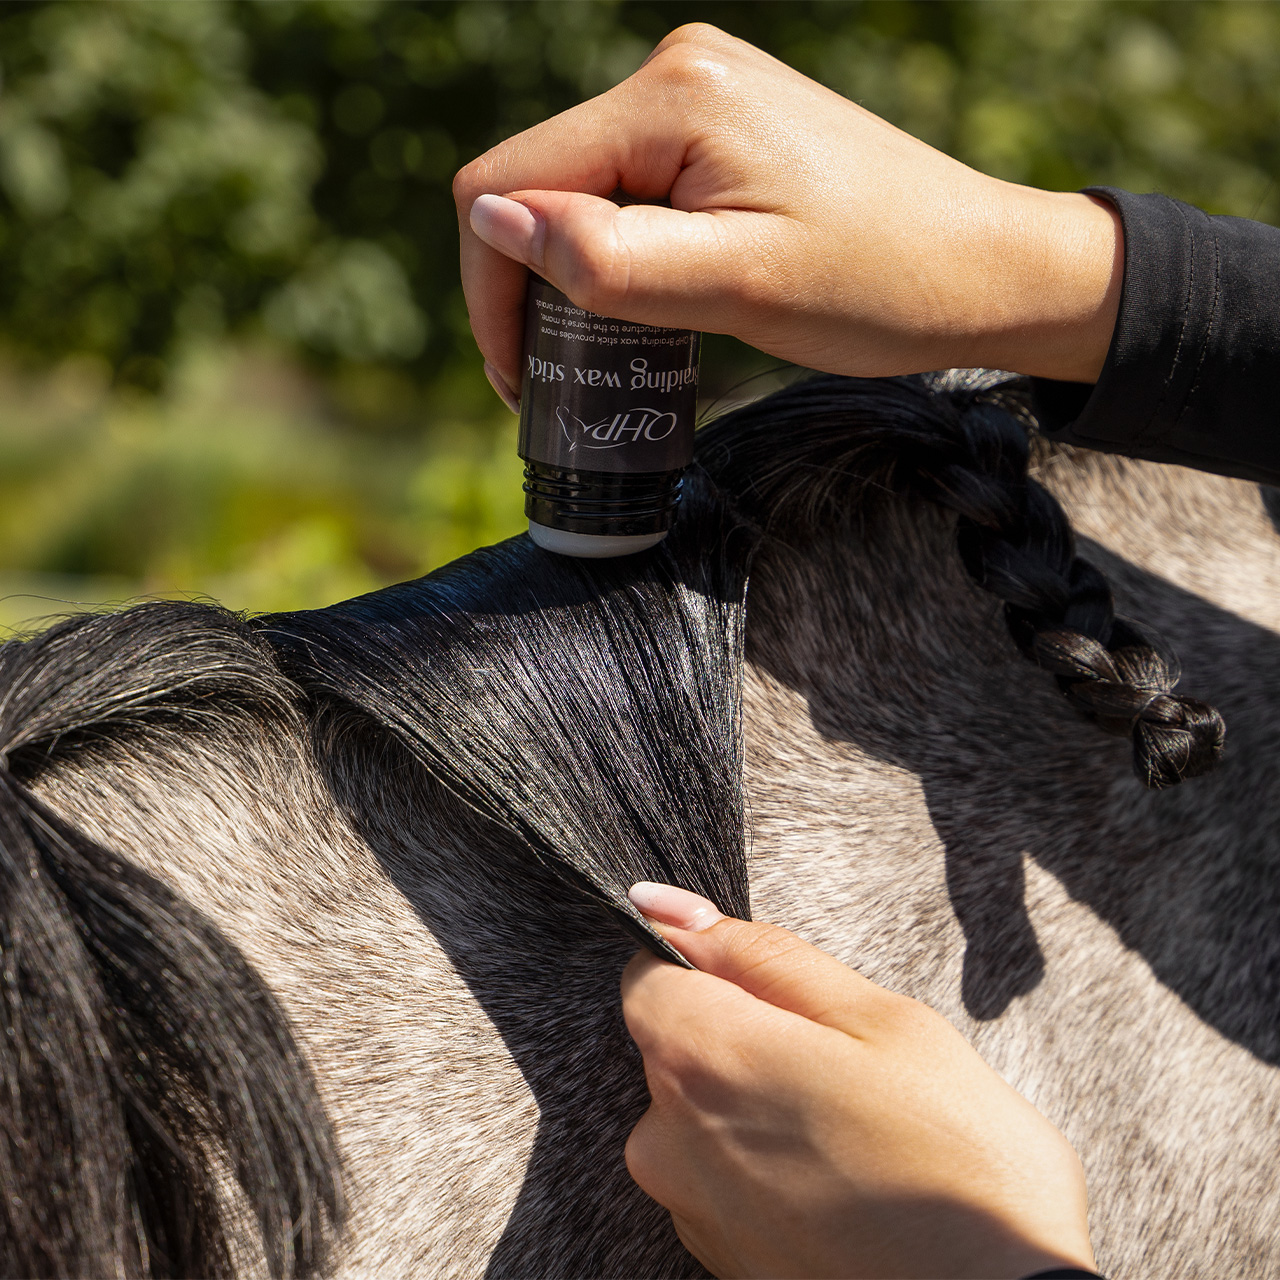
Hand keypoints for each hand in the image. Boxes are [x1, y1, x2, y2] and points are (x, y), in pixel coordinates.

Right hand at [453, 24, 1121, 409]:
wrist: (988, 267)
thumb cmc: (881, 285)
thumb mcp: (737, 287)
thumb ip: (608, 256)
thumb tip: (492, 218)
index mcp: (672, 97)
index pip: (510, 180)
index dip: (492, 287)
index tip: (522, 382)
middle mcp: (675, 72)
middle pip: (541, 181)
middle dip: (533, 287)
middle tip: (564, 382)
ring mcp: (701, 95)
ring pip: (582, 190)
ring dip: (577, 275)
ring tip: (611, 353)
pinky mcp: (721, 128)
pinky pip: (631, 189)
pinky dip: (621, 254)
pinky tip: (650, 307)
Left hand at [621, 883, 1096, 1279]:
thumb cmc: (959, 1166)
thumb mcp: (882, 1021)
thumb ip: (763, 955)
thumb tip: (670, 908)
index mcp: (703, 1058)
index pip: (649, 972)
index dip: (709, 961)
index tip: (772, 985)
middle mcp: (669, 1136)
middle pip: (676, 1041)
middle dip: (744, 1033)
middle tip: (842, 1066)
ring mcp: (688, 1206)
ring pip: (700, 1110)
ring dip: (756, 1101)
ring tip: (850, 1132)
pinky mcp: (714, 1257)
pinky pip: (718, 1174)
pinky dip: (764, 1162)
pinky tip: (840, 1180)